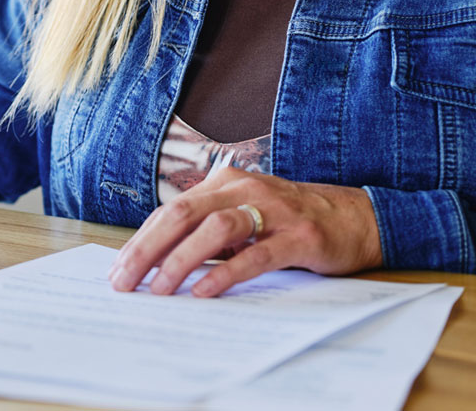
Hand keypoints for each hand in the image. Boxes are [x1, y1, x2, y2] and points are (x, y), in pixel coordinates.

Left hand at [103, 163, 384, 297]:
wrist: (356, 218)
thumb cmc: (291, 222)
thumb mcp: (244, 218)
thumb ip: (207, 232)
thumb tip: (158, 264)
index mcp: (225, 184)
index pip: (171, 211)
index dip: (142, 240)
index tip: (118, 269)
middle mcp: (245, 189)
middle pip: (183, 214)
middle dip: (148, 249)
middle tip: (124, 281)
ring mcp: (274, 211)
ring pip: (215, 230)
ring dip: (181, 260)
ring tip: (159, 289)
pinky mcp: (299, 236)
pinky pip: (255, 254)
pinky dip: (225, 273)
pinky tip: (203, 291)